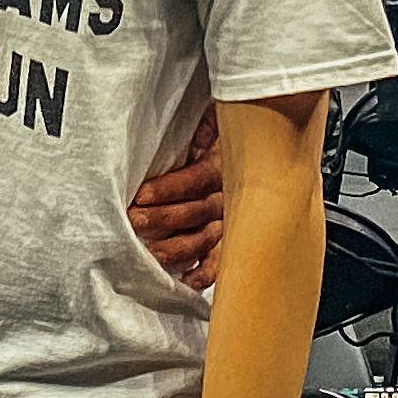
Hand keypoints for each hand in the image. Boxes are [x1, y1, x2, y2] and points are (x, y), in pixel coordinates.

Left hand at [129, 104, 226, 290]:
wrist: (263, 137)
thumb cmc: (229, 128)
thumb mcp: (218, 117)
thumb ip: (206, 126)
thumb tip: (195, 141)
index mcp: (223, 164)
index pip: (193, 180)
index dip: (168, 189)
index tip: (141, 196)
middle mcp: (230, 195)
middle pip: (195, 211)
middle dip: (163, 218)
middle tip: (134, 221)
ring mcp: (231, 219)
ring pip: (205, 238)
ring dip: (179, 248)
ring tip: (153, 254)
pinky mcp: (231, 237)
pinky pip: (222, 258)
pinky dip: (208, 272)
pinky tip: (189, 280)